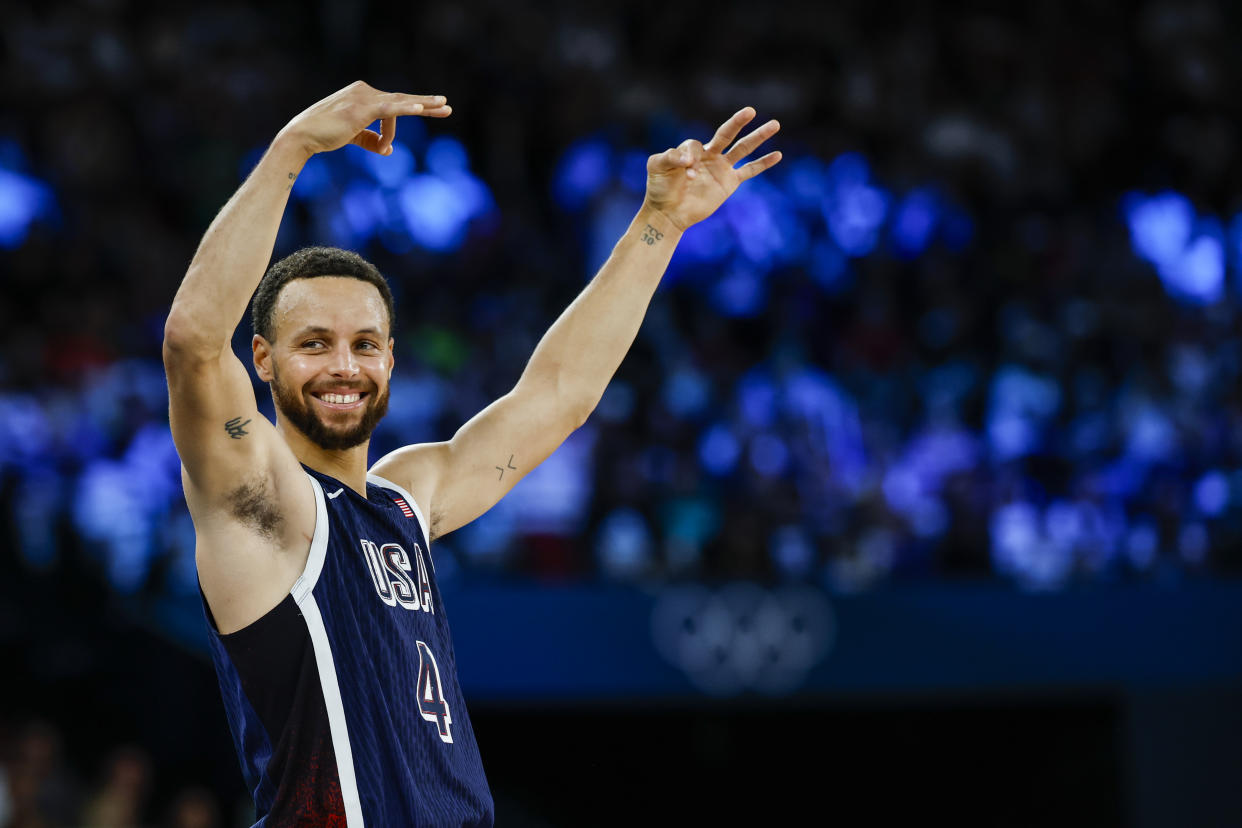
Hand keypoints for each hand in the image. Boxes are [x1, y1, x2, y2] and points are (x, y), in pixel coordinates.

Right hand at [277, 81, 451, 160]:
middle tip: (447, 106)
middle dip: (426, 104)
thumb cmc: (325, 136)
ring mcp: (363, 98)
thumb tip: (389, 150)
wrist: (303, 136)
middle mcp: (364, 92)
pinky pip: (389, 108)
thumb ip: (372, 140)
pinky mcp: (362, 108)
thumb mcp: (353, 136)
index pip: (390, 108)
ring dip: (424, 106)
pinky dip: (406, 107)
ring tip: (444, 107)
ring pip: (399, 104)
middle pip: (400, 99)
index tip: (395, 140)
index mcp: (362, 95)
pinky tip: (420, 107)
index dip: (397, 125)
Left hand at [643, 108, 781, 231]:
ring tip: (775, 124)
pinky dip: (763, 163)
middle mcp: (709, 155)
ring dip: (758, 136)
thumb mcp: (656, 166)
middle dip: (738, 122)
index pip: (695, 145)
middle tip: (750, 110)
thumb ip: (668, 156)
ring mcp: (721, 168)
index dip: (690, 157)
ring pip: (743, 148)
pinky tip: (778, 155)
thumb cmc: (659, 188)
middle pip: (727, 133)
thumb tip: (689, 160)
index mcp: (691, 149)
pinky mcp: (729, 183)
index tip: (685, 171)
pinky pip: (749, 171)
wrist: (668, 212)